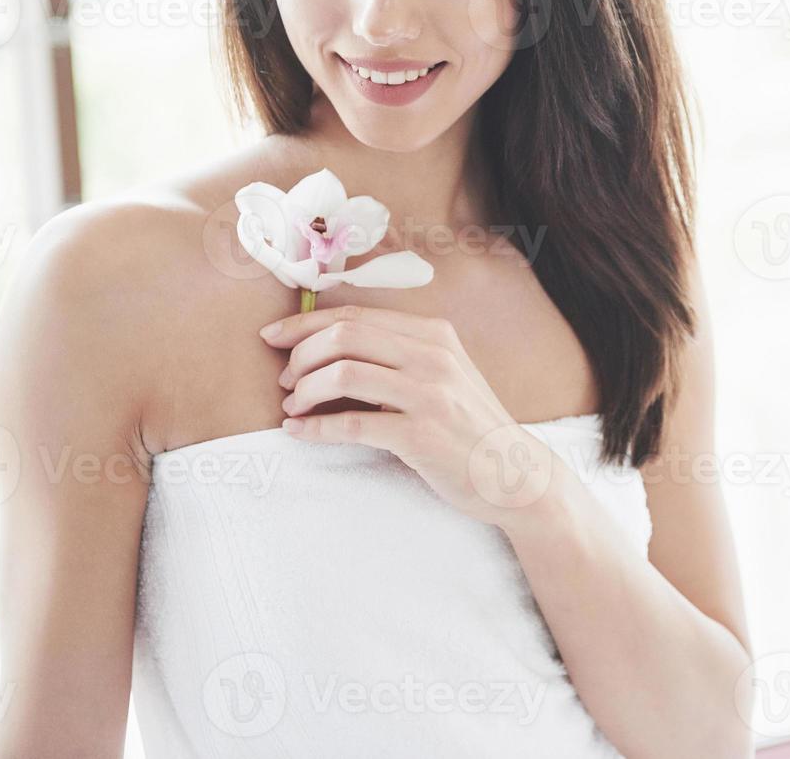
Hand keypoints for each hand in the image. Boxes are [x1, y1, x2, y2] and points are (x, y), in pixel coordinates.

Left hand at [261, 303, 569, 529]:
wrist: (515, 474)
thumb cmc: (469, 426)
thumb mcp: (444, 375)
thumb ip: (400, 355)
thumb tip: (330, 345)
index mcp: (434, 334)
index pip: (355, 315)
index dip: (306, 323)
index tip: (274, 336)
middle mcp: (433, 356)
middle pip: (345, 336)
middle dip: (301, 355)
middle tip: (285, 380)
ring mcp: (429, 394)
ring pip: (344, 374)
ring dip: (305, 390)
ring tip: (293, 406)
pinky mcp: (422, 435)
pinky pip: (352, 424)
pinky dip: (315, 428)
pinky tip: (298, 432)